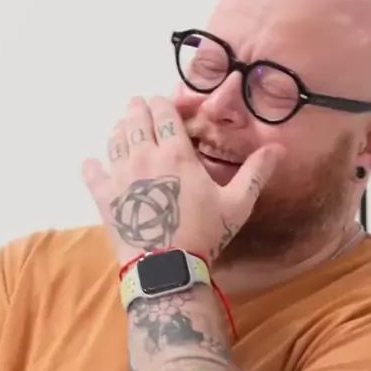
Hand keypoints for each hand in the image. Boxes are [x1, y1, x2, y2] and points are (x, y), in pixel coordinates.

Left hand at [82, 96, 283, 268]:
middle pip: (135, 118)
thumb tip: (279, 147)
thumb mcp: (237, 204)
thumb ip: (255, 173)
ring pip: (113, 139)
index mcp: (176, 153)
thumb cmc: (204, 235)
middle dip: (138, 109)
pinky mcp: (103, 197)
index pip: (164, 112)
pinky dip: (92, 164)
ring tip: (123, 129)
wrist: (167, 267)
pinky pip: (91, 171)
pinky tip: (94, 163)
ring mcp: (120, 175)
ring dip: (119, 129)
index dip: (164, 103)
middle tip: (140, 108)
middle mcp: (144, 156)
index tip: (164, 104)